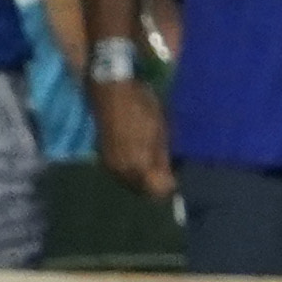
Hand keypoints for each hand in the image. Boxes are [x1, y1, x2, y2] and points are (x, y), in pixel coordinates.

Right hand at [91, 79, 175, 200]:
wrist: (111, 91)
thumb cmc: (141, 108)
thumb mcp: (160, 133)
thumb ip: (163, 160)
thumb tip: (169, 181)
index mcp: (137, 164)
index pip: (157, 190)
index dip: (169, 185)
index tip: (177, 175)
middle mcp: (121, 169)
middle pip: (142, 190)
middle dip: (155, 185)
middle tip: (168, 172)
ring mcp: (110, 163)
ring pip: (130, 183)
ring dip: (142, 179)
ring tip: (155, 166)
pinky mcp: (104, 156)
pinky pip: (121, 174)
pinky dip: (132, 172)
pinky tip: (139, 161)